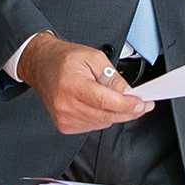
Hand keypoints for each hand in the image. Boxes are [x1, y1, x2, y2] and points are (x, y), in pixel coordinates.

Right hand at [17, 34, 152, 134]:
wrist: (41, 65)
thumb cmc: (64, 59)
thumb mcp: (94, 58)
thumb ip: (113, 77)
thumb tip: (129, 93)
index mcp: (71, 85)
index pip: (105, 101)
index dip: (127, 104)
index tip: (143, 104)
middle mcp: (66, 105)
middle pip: (106, 116)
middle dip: (128, 111)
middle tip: (141, 103)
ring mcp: (64, 118)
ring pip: (102, 123)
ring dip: (114, 113)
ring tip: (111, 96)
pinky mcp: (65, 126)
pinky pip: (93, 126)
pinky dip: (102, 117)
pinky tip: (97, 103)